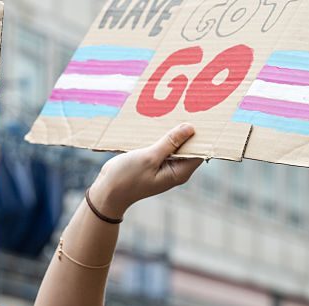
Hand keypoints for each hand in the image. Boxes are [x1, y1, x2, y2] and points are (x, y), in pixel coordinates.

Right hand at [89, 123, 203, 217]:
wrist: (106, 192)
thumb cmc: (126, 179)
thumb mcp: (149, 158)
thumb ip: (170, 143)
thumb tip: (190, 128)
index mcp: (179, 172)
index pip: (200, 152)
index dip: (202, 136)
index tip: (202, 118)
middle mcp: (175, 170)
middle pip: (189, 147)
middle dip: (187, 131)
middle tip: (188, 109)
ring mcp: (164, 166)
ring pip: (175, 145)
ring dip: (172, 133)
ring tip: (173, 113)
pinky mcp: (153, 162)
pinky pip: (162, 147)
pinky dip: (161, 137)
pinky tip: (157, 125)